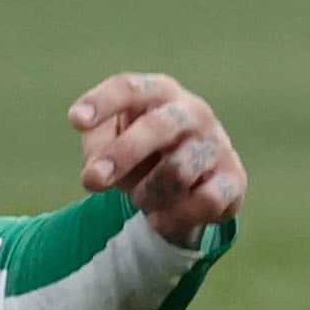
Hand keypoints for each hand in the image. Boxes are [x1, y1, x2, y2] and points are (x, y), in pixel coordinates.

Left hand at [68, 74, 243, 243]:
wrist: (190, 181)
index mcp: (158, 93)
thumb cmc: (140, 152)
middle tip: (90, 180)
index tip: (75, 120)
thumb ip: (97, 148)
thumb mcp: (110, 144)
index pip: (130, 88)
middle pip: (158, 126)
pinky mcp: (235, 178)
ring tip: (141, 198)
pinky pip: (205, 202)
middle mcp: (192, 111)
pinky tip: (159, 221)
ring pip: (177, 171)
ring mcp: (217, 143)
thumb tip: (98, 166)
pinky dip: (175, 217)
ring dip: (147, 194)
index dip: (102, 102)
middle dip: (121, 155)